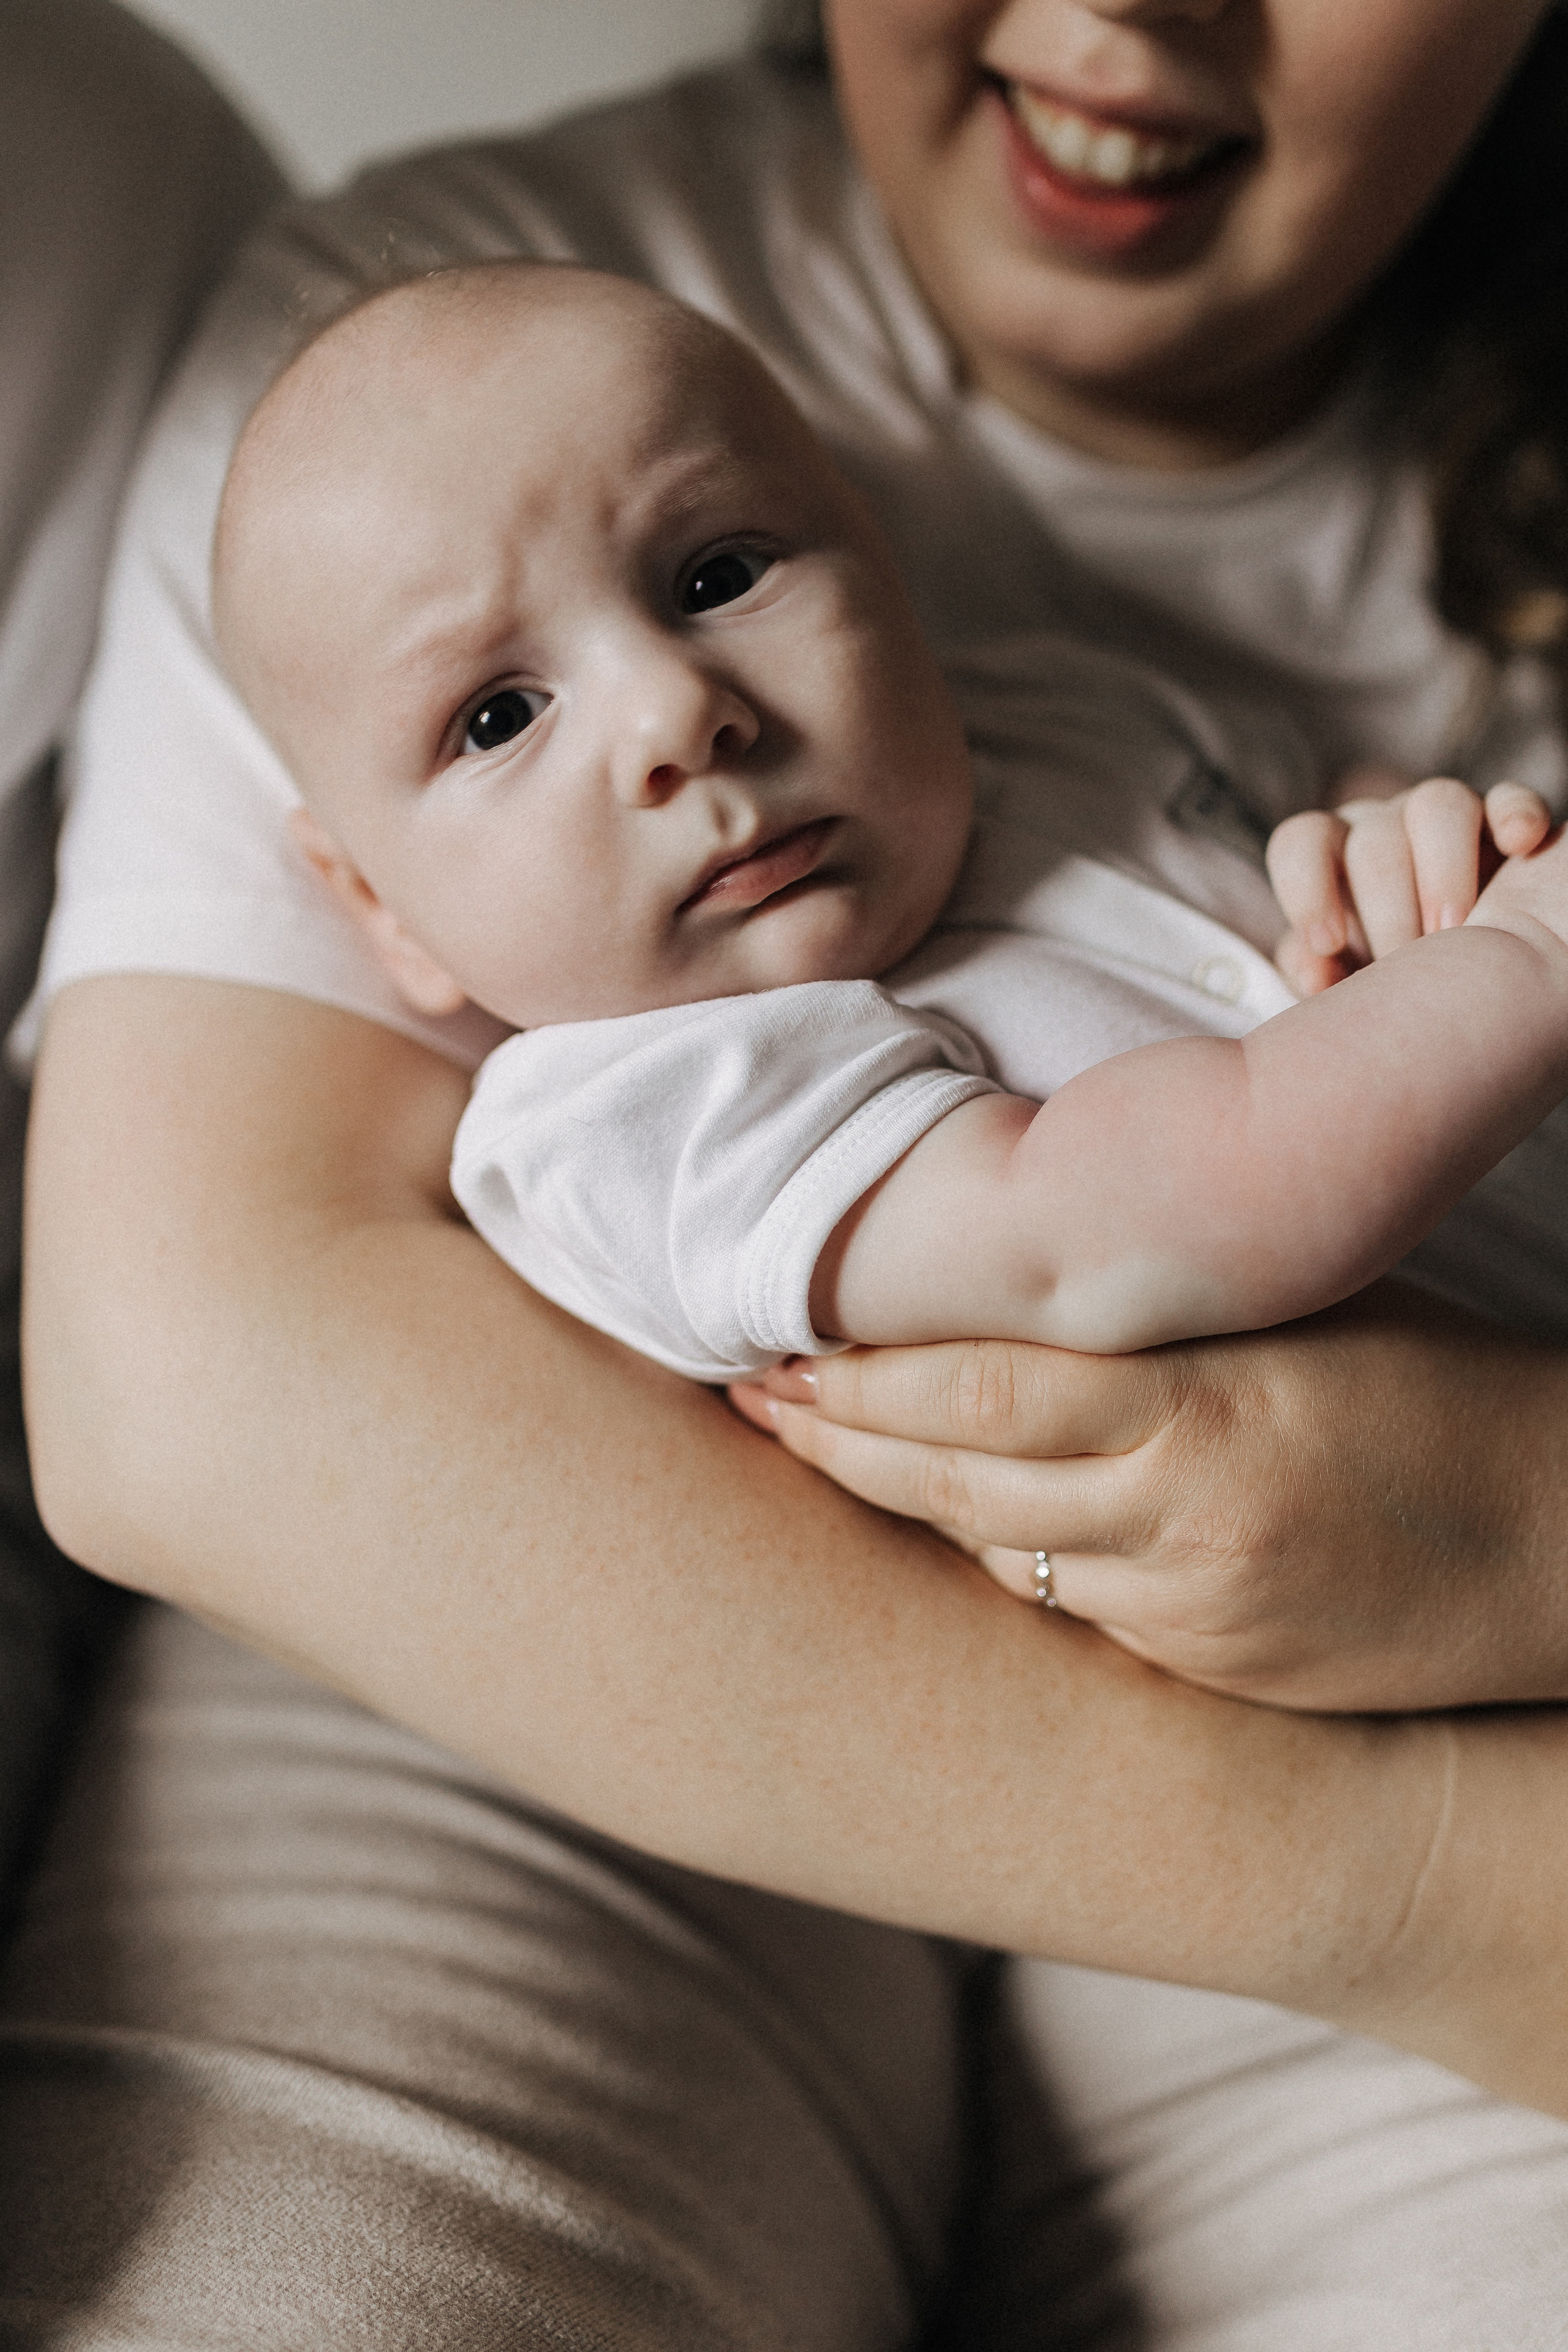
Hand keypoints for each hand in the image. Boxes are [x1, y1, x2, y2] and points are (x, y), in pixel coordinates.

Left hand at [729, 1281, 1567, 1711]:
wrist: (1565, 1544)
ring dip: (894, 1503)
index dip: (862, 1380)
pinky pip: (1068, 1612)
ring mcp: (1192, 1612)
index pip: (983, 1394)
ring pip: (995, 1557)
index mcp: (1206, 1406)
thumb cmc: (1436, 1390)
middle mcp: (1184, 1521)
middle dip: (837, 1442)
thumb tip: (1011, 1277)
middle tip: (748, 1395)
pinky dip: (997, 1560)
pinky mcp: (1209, 1672)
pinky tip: (942, 1521)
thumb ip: (1155, 1313)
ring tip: (805, 1447)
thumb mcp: (1298, 1318)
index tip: (777, 1349)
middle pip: (958, 1486)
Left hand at [1267, 772, 1552, 996]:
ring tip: (1456, 932)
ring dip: (1445, 871)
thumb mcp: (1344, 980)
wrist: (1466, 973)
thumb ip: (1316, 973)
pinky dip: (1515, 816)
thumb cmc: (1385, 975)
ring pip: (1438, 804)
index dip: (1307, 888)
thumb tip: (1315, 975)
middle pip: (1375, 841)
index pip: (1301, 842)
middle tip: (1405, 963)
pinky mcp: (1505, 820)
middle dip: (1389, 909)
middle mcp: (1385, 827)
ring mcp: (1446, 817)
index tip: (1329, 945)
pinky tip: (1520, 845)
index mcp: (1334, 858)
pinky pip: (1511, 798)